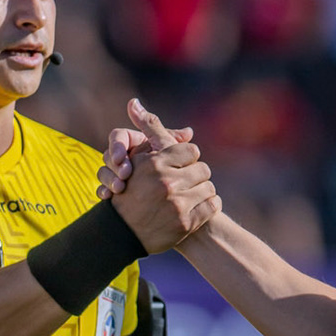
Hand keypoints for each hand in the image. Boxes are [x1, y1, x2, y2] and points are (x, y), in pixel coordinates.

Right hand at [96, 121, 193, 199]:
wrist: (165, 200)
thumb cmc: (172, 169)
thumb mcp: (169, 152)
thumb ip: (174, 140)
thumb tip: (189, 131)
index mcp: (135, 142)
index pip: (119, 136)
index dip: (118, 145)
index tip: (122, 158)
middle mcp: (123, 155)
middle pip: (109, 154)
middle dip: (115, 164)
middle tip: (124, 174)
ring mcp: (116, 173)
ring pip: (103, 171)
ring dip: (109, 178)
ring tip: (119, 187)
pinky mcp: (113, 189)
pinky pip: (101, 188)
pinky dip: (104, 191)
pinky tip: (108, 196)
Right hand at [102, 100, 219, 253]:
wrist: (122, 233)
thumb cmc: (130, 190)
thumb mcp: (137, 159)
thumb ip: (145, 130)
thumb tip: (134, 102)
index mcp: (155, 164)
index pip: (192, 151)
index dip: (188, 159)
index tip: (182, 165)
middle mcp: (166, 183)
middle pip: (203, 170)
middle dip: (196, 176)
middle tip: (188, 183)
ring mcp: (177, 205)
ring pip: (209, 188)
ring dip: (203, 192)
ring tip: (192, 197)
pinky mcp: (186, 223)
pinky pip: (213, 206)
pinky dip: (209, 207)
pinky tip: (198, 208)